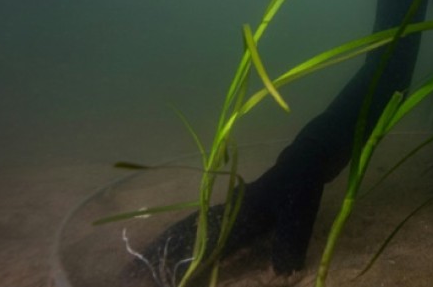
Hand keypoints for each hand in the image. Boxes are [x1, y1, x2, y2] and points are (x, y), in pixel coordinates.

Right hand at [121, 144, 324, 284]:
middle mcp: (225, 213)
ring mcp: (227, 211)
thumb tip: (282, 274)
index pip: (199, 244)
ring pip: (187, 230)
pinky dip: (182, 240)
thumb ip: (290, 243)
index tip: (151, 279)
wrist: (306, 157)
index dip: (176, 262)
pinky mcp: (234, 211)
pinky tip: (174, 250)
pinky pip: (200, 228)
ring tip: (139, 267)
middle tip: (126, 276)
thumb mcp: (301, 214)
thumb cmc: (302, 185)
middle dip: (156, 255)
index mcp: (237, 216)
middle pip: (183, 235)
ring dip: (165, 248)